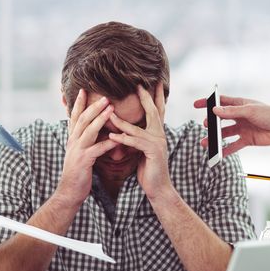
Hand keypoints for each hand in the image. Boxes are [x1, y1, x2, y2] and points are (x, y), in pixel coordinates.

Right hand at [56, 89, 118, 205]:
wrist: (69, 191)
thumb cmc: (78, 173)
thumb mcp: (79, 153)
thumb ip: (84, 141)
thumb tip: (92, 131)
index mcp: (72, 139)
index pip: (75, 117)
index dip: (79, 103)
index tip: (84, 90)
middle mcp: (73, 142)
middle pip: (82, 119)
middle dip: (93, 106)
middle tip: (105, 96)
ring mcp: (77, 150)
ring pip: (89, 130)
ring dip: (100, 118)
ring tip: (111, 109)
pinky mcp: (84, 161)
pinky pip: (97, 149)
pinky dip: (108, 143)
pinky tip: (118, 139)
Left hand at [109, 84, 171, 199]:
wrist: (158, 188)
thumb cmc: (148, 169)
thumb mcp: (142, 150)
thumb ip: (138, 138)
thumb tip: (127, 128)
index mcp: (158, 133)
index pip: (157, 110)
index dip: (155, 96)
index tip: (154, 82)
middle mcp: (160, 135)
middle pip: (153, 112)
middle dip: (146, 97)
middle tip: (138, 84)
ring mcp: (158, 143)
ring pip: (138, 128)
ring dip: (121, 121)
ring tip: (109, 112)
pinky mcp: (153, 152)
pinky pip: (135, 143)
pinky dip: (123, 139)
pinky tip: (112, 136)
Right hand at [194, 95, 269, 155]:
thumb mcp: (250, 111)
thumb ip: (232, 112)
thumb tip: (214, 111)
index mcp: (240, 104)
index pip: (220, 102)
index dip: (208, 103)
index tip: (196, 105)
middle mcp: (239, 116)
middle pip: (220, 119)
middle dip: (211, 123)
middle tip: (205, 125)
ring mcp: (243, 128)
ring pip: (225, 134)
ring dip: (215, 138)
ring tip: (205, 143)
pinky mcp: (247, 140)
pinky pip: (233, 146)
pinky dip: (225, 150)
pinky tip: (217, 154)